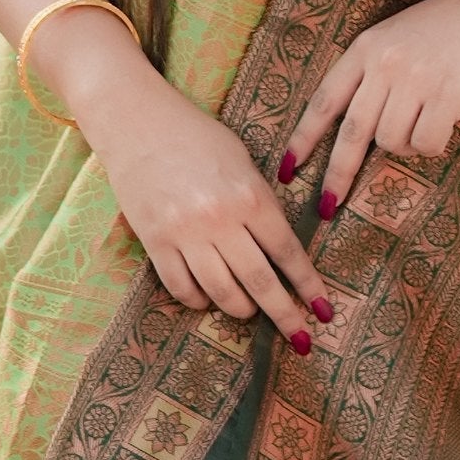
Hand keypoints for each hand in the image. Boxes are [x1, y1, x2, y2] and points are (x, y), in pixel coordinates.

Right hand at [62, 40, 337, 342]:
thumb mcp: (242, 161)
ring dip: (241, 309)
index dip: (307, 285)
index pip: (287, 252)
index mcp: (249, 196)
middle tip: (300, 339)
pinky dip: (198, 300)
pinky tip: (207, 299)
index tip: (323, 310)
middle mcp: (220, 220)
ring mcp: (184, 234)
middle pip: (260, 282)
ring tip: (250, 312)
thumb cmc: (195, 135)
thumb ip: (260, 203)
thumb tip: (279, 248)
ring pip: (221, 292)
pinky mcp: (154, 242)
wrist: (136, 120)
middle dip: (285, 315)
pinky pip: (181, 287)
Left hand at [282, 0, 459, 210]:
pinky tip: (443, 125)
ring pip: (391, 141)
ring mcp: (415, 80)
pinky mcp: (446, 96)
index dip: (303, 138)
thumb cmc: (442, 31)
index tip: (287, 168)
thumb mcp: (393, 40)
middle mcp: (385, 64)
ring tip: (423, 122)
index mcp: (364, 48)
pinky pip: (425, 143)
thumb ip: (370, 77)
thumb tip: (355, 136)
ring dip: (404, 146)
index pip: (325, 100)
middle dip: (337, 174)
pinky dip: (431, 145)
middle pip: (352, 132)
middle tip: (326, 206)